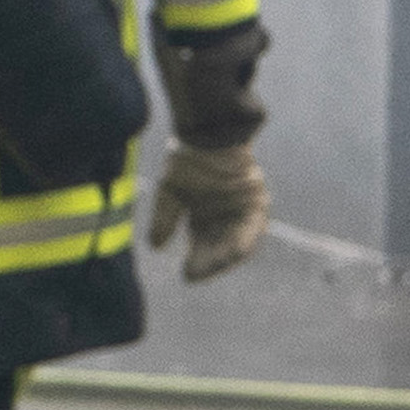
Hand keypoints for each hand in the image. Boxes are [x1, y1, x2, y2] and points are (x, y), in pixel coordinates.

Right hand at [148, 142, 268, 281]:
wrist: (208, 132)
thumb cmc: (187, 160)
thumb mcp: (170, 193)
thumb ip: (165, 218)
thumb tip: (154, 246)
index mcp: (204, 219)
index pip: (202, 248)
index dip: (197, 264)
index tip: (187, 276)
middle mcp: (224, 220)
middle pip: (220, 250)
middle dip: (211, 264)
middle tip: (198, 274)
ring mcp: (241, 212)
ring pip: (239, 243)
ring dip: (229, 257)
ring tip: (216, 266)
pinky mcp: (255, 202)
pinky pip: (253, 227)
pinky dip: (245, 240)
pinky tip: (234, 252)